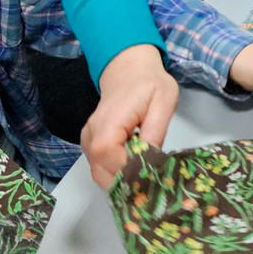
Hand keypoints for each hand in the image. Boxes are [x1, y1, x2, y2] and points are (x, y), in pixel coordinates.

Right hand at [80, 44, 178, 188]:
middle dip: (127, 182)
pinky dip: (117, 172)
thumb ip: (156, 131)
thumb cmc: (148, 84)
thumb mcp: (163, 101)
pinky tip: (135, 163)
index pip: (110, 158)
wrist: (130, 71)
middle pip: (101, 173)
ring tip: (145, 170)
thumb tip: (151, 160)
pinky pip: (102, 167)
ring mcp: (88, 141)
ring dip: (123, 179)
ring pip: (100, 174)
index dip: (130, 171)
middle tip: (151, 178)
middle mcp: (92, 134)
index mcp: (109, 122)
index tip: (151, 173)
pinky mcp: (92, 145)